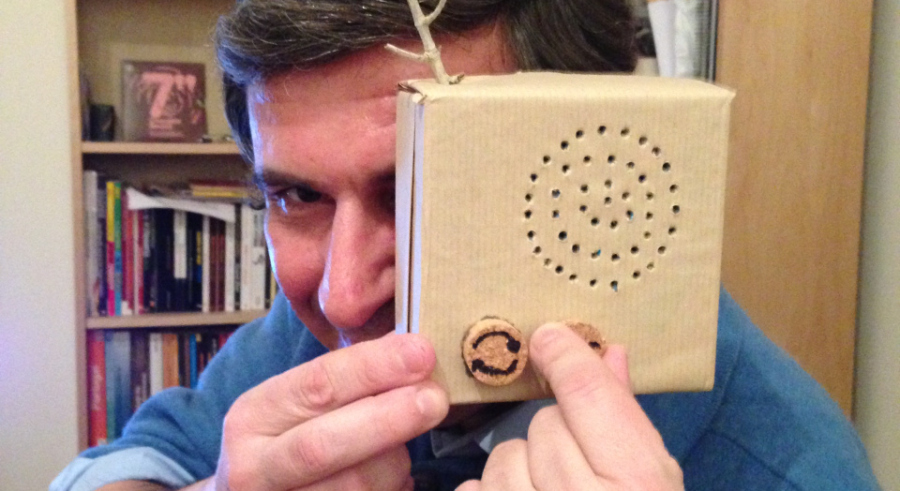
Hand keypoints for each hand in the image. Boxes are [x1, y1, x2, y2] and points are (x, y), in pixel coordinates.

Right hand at [212, 333, 448, 490]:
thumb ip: (347, 378)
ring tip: (407, 444)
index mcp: (254, 417)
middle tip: (435, 398)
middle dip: (387, 420)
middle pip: (323, 446)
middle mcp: (253, 468)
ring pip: (353, 486)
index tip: (421, 352)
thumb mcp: (299, 402)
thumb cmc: (290, 439)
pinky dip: (394, 486)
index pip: (315, 386)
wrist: (262, 490)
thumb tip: (409, 348)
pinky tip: (398, 475)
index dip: (372, 368)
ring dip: (395, 461)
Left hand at [457, 324, 682, 490]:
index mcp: (634, 483)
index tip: (549, 337)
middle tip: (575, 470)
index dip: (565, 354)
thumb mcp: (652, 485)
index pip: (586, 393)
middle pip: (542, 424)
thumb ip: (628, 421)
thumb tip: (611, 352)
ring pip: (502, 456)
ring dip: (519, 471)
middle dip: (555, 437)